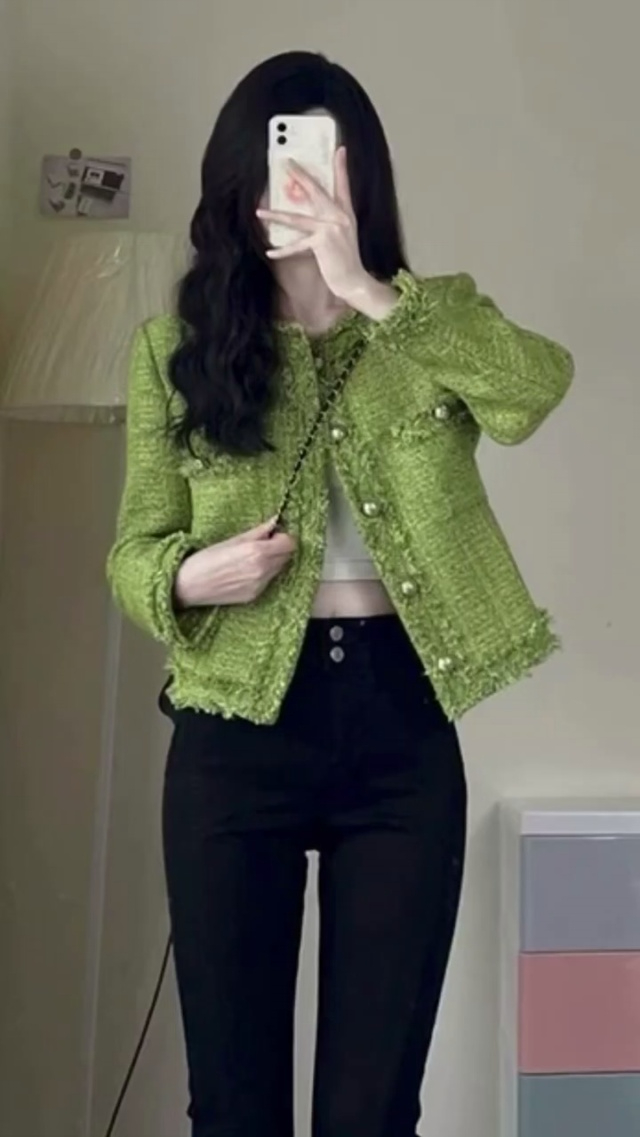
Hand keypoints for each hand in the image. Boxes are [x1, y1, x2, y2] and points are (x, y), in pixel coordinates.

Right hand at [174, 518, 295, 608]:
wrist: (188, 586)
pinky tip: (245, 571)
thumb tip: (274, 521)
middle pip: (287, 556)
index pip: (289, 544)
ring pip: (278, 569)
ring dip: (272, 561)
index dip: (283, 537)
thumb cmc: (204, 560)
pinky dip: (263, 574)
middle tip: (263, 544)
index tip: (273, 534)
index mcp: (257, 552)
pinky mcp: (254, 596)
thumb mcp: (232, 540)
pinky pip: (268, 581)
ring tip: (251, 558)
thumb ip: (257, 532)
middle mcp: (262, 570)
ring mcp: (260, 586)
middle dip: (279, 548)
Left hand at [257, 147, 397, 319]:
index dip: (341, 166)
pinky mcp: (322, 242)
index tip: (339, 149)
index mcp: (346, 213)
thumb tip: (308, 211)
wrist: (355, 280)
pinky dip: (283, 250)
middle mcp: (339, 216)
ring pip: (298, 218)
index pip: (344, 184)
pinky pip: (297, 245)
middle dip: (300, 176)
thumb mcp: (343, 235)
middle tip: (286, 163)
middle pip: (316, 191)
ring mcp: (331, 228)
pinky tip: (270, 252)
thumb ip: (329, 221)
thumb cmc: (346, 260)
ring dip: (276, 215)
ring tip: (260, 211)